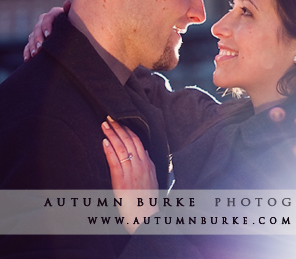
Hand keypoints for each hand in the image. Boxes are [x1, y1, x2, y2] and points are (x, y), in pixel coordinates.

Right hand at [23, 1, 70, 60]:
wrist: (73, 32)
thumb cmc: (75, 24)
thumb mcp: (73, 19)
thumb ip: (69, 12)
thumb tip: (67, 2)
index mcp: (54, 14)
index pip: (47, 18)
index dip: (46, 26)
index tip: (48, 35)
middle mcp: (43, 21)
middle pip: (37, 28)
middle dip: (38, 38)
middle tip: (41, 47)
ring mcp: (38, 31)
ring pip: (32, 37)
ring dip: (32, 45)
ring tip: (35, 54)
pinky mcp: (34, 41)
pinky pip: (28, 46)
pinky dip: (27, 52)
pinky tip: (28, 59)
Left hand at [102, 116, 158, 233]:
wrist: (145, 216)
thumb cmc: (147, 199)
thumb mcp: (152, 178)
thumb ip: (148, 164)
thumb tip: (145, 151)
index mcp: (147, 163)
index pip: (137, 140)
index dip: (128, 129)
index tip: (121, 121)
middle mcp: (140, 164)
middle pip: (129, 140)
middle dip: (119, 127)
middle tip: (110, 118)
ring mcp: (130, 171)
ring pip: (121, 147)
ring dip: (112, 134)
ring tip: (105, 125)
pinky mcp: (121, 179)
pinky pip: (114, 161)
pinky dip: (109, 150)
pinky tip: (104, 142)